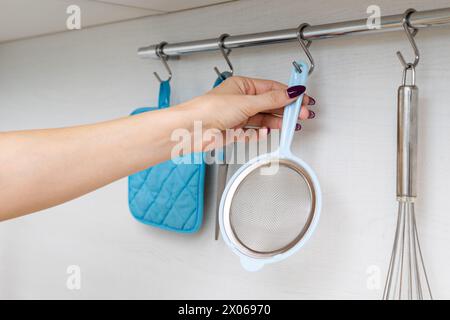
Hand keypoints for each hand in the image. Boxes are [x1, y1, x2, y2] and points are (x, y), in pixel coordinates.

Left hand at [183, 76, 314, 132]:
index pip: (272, 88)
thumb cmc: (209, 109)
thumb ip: (271, 100)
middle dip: (287, 109)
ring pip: (264, 119)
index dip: (289, 93)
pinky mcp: (236, 131)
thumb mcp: (247, 102)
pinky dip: (262, 133)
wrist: (192, 129)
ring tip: (292, 125)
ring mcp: (239, 117)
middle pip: (270, 104)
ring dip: (278, 122)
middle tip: (303, 114)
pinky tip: (268, 132)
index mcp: (243, 86)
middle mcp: (241, 100)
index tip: (304, 98)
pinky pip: (255, 132)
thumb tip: (291, 92)